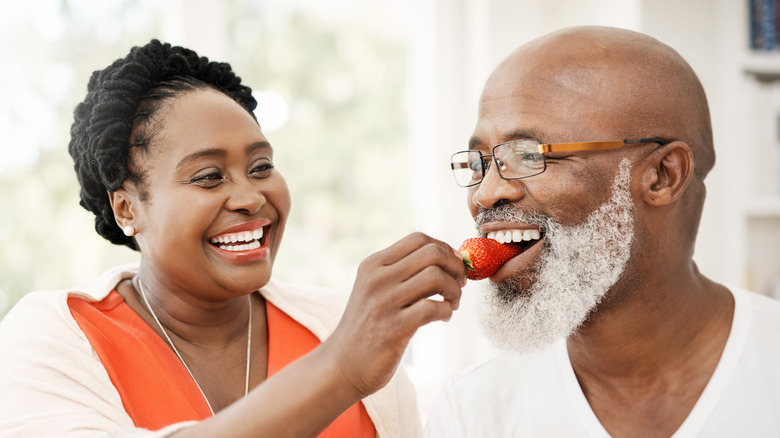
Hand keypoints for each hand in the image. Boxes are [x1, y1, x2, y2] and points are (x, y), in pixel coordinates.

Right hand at [325, 232, 465, 396]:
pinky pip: (432, 307)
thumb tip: (449, 257)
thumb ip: (403, 272)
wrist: (342, 365)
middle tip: (459, 284)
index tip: (452, 266)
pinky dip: (446, 311)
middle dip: (455, 267)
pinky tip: (442, 318)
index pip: (418, 239)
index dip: (444, 248)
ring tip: (451, 303)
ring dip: (454, 290)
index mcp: (373, 264)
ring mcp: (384, 303)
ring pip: (436, 277)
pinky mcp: (393, 328)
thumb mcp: (376, 290)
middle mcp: (377, 279)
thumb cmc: (368, 327)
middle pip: (432, 254)